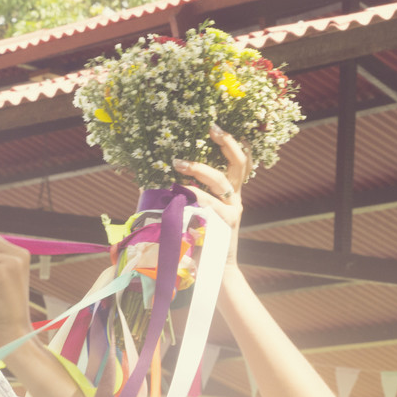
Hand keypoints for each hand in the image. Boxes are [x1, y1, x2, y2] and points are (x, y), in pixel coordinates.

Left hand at [172, 123, 249, 264]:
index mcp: (231, 192)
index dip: (234, 142)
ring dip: (199, 169)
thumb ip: (188, 196)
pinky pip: (210, 204)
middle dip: (227, 143)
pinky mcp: (226, 224)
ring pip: (221, 181)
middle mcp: (235, 198)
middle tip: (211, 128)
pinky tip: (179, 191)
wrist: (216, 272)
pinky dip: (195, 196)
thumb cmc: (201, 239)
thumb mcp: (198, 213)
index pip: (241, 162)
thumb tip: (155, 177)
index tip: (217, 125)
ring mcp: (233, 210)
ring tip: (178, 164)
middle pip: (240, 163)